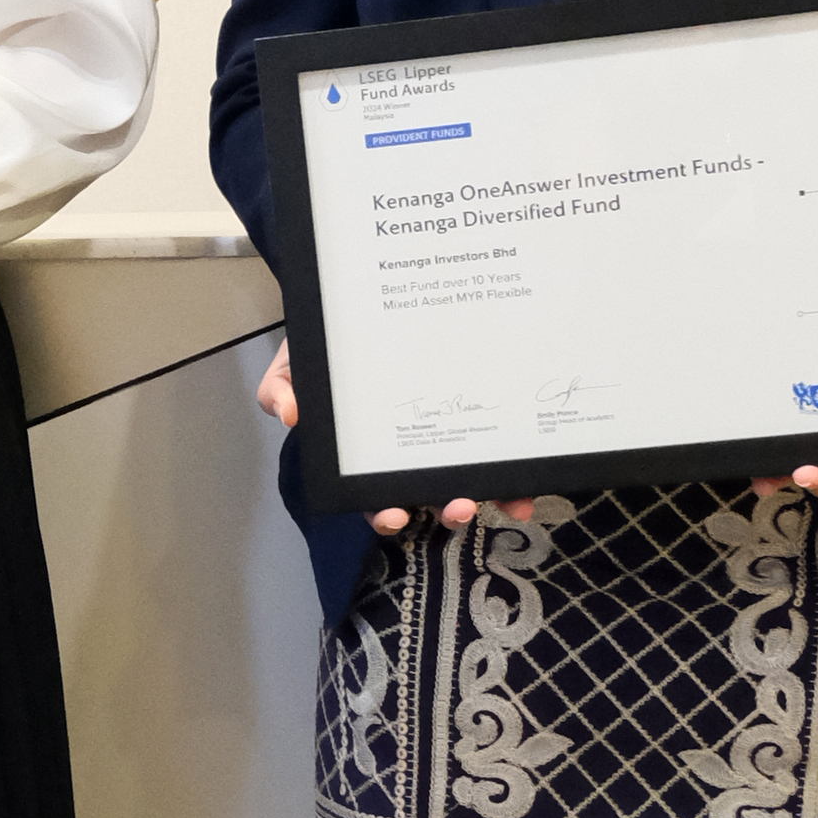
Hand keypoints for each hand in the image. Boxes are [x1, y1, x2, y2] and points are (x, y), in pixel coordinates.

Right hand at [255, 335, 537, 537]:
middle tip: (460, 507)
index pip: (374, 496)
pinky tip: (534, 470)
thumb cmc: (332, 344)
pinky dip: (519, 466)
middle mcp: (413, 453)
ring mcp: (451, 437)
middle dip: (450, 511)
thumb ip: (282, 389)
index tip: (392, 515)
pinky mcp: (483, 413)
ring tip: (510, 499)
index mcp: (369, 455)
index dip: (383, 513)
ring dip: (493, 496)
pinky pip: (504, 445)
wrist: (367, 303)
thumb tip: (291, 416)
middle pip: (432, 496)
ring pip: (475, 479)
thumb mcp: (295, 363)